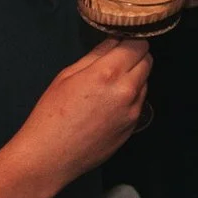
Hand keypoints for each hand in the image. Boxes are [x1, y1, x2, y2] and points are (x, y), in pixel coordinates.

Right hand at [9, 39, 150, 188]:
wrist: (49, 157)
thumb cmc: (50, 113)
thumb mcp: (67, 75)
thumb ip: (96, 55)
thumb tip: (114, 40)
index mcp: (108, 72)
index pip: (139, 44)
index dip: (131, 40)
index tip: (121, 43)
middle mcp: (127, 90)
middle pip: (148, 60)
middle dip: (136, 56)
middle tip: (116, 61)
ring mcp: (133, 111)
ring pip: (145, 81)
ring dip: (134, 77)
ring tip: (109, 86)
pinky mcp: (133, 127)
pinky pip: (140, 103)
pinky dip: (131, 98)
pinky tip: (109, 105)